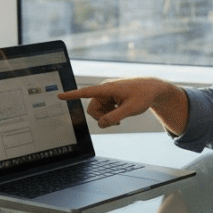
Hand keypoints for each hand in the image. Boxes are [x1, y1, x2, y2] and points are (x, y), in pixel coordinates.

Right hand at [58, 78, 182, 129]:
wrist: (153, 89)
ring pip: (97, 111)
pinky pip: (103, 109)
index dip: (72, 95)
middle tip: (116, 122)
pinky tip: (120, 113)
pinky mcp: (110, 97)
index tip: (59, 95)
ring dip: (106, 117)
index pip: (86, 92)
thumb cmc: (143, 96)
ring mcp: (107, 93)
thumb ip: (115, 117)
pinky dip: (109, 114)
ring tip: (120, 117)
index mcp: (107, 89)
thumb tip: (101, 124)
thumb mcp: (131, 109)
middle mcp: (104, 90)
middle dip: (101, 118)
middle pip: (92, 109)